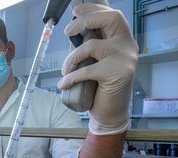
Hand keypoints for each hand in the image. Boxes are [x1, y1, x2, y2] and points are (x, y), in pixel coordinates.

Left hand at [57, 4, 137, 134]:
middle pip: (110, 19)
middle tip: (68, 30)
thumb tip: (73, 30)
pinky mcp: (118, 74)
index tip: (76, 10)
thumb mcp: (95, 61)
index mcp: (122, 39)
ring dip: (71, 58)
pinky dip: (71, 76)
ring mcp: (125, 59)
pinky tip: (64, 84)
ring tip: (65, 70)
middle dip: (85, 20)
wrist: (109, 112)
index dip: (93, 9)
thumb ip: (91, 46)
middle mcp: (127, 45)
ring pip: (91, 46)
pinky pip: (87, 69)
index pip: (111, 15)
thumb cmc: (99, 86)